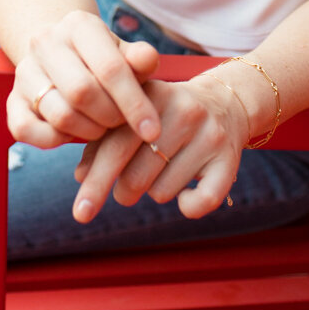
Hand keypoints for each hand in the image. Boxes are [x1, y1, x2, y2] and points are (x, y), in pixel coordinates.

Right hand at [8, 9, 160, 148]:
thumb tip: (148, 60)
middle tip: (122, 123)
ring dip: (89, 131)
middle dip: (111, 117)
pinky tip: (73, 133)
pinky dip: (54, 141)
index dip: (134, 103)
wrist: (62, 52)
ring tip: (102, 126)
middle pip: (82, 93)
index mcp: (79, 25)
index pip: (110, 68)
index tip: (152, 131)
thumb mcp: (125, 53)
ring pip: (59, 114)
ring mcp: (24, 71)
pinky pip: (26, 131)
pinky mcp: (12, 99)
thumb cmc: (103, 57)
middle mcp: (45, 42)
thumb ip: (140, 59)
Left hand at [71, 70, 250, 222]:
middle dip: (123, 193)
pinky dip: (188, 206)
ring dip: (155, 192)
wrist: (223, 104)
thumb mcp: (133, 117)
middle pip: (137, 176)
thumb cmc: (163, 116)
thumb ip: (103, 140)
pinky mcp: (229, 159)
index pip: (115, 145)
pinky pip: (202, 201)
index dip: (96, 181)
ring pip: (162, 192)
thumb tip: (80, 176)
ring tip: (163, 172)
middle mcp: (184, 111)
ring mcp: (209, 135)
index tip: (79, 213)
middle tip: (124, 192)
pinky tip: (186, 195)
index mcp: (151, 96)